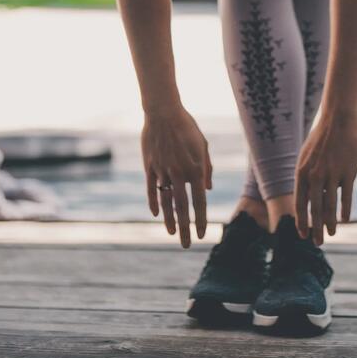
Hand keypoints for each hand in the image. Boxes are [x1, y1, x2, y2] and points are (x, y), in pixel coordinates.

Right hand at [141, 103, 211, 246]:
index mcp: (195, 169)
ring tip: (171, 234)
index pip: (199, 202)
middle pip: (182, 208)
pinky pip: (151, 189)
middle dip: (185, 229)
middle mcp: (179, 174)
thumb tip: (206, 189)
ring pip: (165, 202)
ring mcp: (162, 171)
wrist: (163, 112)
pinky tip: (156, 214)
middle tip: (186, 245)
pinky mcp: (149, 167)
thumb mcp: (203, 146)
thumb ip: (206, 169)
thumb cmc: (187, 127)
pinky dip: (153, 203)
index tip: (201, 235)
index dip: (200, 220)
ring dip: (169, 220)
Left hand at [294, 112, 356, 245]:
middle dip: (315, 229)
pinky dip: (345, 210)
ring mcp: (332, 174)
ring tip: (331, 234)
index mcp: (302, 173)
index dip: (301, 221)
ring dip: (330, 223)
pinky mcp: (348, 172)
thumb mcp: (306, 158)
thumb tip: (308, 200)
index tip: (302, 235)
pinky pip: (346, 196)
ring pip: (331, 206)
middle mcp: (315, 176)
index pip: (299, 204)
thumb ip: (306, 179)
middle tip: (316, 243)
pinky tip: (345, 220)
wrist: (338, 121)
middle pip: (315, 209)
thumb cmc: (321, 140)